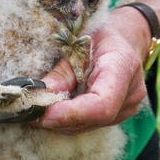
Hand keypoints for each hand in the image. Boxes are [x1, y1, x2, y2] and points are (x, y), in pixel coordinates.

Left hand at [38, 7, 149, 133]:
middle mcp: (130, 93)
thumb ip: (62, 70)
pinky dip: (67, 119)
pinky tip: (51, 109)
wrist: (122, 40)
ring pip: (89, 125)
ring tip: (37, 108)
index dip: (71, 113)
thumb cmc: (98, 34)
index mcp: (123, 66)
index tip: (43, 113)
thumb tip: (39, 96)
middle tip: (29, 111)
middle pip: (93, 118)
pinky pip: (89, 124)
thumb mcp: (76, 42)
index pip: (102, 104)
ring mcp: (126, 108)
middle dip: (59, 118)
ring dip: (60, 121)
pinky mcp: (117, 116)